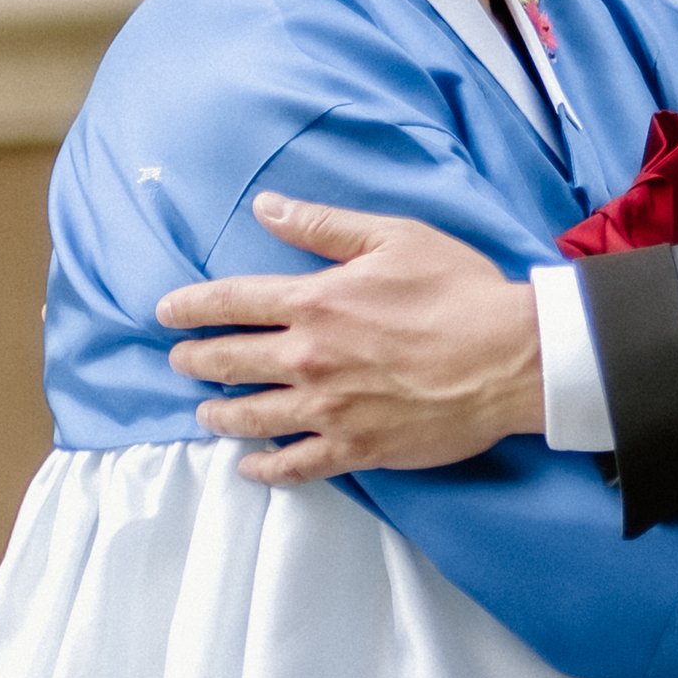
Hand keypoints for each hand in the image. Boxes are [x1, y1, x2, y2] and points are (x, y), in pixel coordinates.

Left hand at [159, 196, 543, 484]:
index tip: (166, 313)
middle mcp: (310, 359)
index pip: (231, 302)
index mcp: (315, 302)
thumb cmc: (460, 291)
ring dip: (220, 416)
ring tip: (206, 414)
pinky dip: (266, 469)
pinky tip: (250, 468)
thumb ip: (323, 227)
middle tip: (180, 362)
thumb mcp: (393, 238)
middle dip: (196, 360)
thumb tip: (266, 208)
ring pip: (252, 418)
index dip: (190, 306)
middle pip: (229, 362)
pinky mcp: (357, 449)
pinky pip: (296, 466)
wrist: (511, 358)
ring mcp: (329, 410)